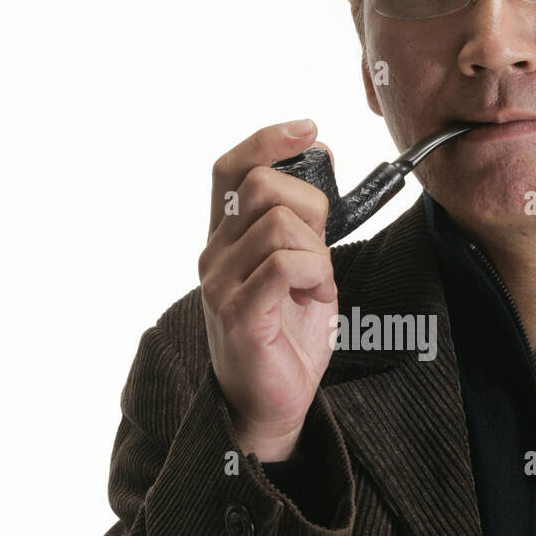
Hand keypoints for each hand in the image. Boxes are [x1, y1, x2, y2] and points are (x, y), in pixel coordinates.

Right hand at [198, 119, 336, 460]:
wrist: (270, 405)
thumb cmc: (286, 337)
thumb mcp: (302, 267)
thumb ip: (303, 223)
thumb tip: (318, 157)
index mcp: (226, 238)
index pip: (232, 167)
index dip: (268, 140)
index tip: (308, 130)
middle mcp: (214, 254)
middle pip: (262, 186)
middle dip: (309, 205)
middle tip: (320, 246)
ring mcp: (221, 283)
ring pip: (280, 225)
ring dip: (316, 251)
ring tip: (314, 285)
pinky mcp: (237, 313)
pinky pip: (284, 265)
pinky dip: (314, 273)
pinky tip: (313, 295)